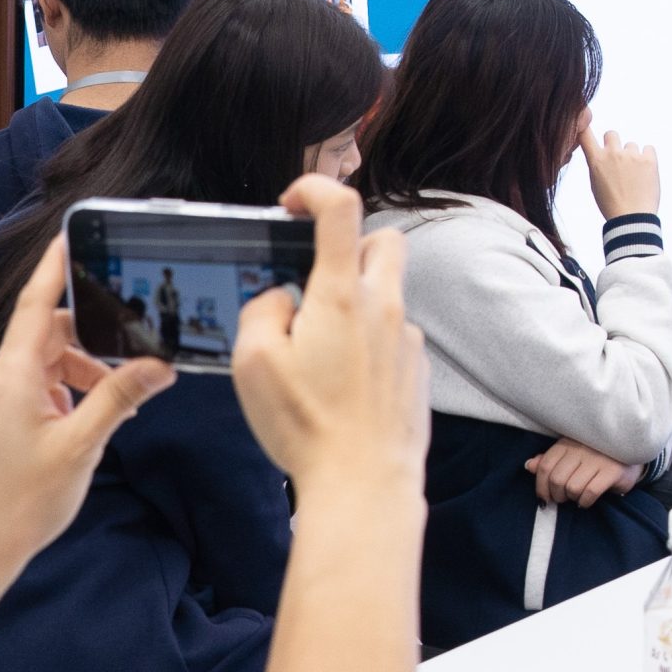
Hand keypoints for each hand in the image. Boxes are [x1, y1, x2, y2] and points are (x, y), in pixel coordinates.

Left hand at [0, 239, 176, 619]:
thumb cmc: (19, 505)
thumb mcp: (81, 447)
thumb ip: (119, 397)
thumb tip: (158, 365)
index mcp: (11, 378)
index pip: (34, 307)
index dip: (54, 269)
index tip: (72, 237)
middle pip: (47, 334)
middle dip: (92, 338)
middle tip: (134, 347)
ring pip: (46, 363)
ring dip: (84, 371)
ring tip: (118, 398)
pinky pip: (37, 388)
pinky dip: (69, 392)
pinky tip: (92, 418)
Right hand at [231, 176, 427, 497]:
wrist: (365, 483)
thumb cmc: (306, 425)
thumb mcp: (252, 363)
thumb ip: (261, 312)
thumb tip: (282, 298)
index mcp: (342, 296)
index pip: (341, 209)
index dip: (316, 189)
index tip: (294, 202)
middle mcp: (384, 307)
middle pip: (384, 242)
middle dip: (351, 245)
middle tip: (315, 278)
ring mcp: (407, 338)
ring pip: (388, 295)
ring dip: (357, 305)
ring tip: (320, 354)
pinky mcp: (419, 370)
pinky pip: (393, 338)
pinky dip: (370, 346)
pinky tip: (345, 386)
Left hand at [525, 438, 644, 507]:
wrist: (632, 450)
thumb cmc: (596, 454)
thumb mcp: (572, 454)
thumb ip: (551, 460)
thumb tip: (529, 466)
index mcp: (568, 442)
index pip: (546, 466)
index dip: (541, 486)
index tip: (545, 497)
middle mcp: (582, 448)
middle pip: (557, 479)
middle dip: (557, 495)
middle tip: (563, 498)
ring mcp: (598, 459)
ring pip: (573, 487)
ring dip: (573, 498)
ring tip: (578, 496)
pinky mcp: (612, 471)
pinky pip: (590, 492)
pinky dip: (585, 501)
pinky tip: (587, 500)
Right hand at [578, 112, 662, 216]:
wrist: (632, 219)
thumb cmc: (612, 205)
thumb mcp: (596, 184)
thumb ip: (598, 165)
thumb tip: (601, 153)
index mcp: (596, 161)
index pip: (584, 134)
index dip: (584, 125)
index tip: (584, 121)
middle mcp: (612, 154)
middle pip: (611, 134)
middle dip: (614, 143)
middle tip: (619, 160)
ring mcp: (631, 156)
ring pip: (631, 145)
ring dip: (632, 156)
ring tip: (634, 177)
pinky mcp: (649, 159)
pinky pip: (648, 148)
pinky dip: (647, 157)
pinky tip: (645, 173)